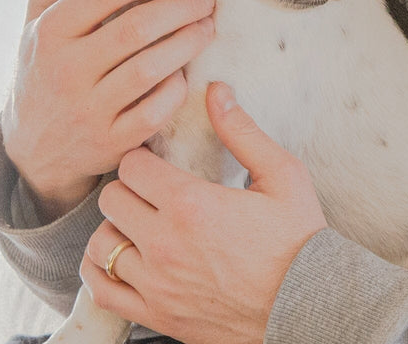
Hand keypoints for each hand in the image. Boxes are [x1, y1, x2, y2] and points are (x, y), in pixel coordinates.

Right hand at [2, 0, 216, 220]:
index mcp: (50, 31)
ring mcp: (86, 110)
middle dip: (181, 7)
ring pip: (149, 70)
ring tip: (208, 26)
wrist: (33, 149)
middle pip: (136, 28)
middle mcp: (64, 70)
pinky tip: (188, 71)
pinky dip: (176, 89)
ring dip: (188, 43)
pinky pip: (154, 112)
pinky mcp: (108, 143)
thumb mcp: (44, 18)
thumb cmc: (48, 67)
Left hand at [81, 82, 327, 343]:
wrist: (307, 303)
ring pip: (100, 245)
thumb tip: (217, 92)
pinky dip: (102, 271)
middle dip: (129, 188)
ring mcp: (156, 284)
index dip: (142, 158)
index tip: (155, 161)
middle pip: (111, 200)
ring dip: (116, 228)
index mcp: (191, 203)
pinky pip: (101, 291)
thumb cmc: (297, 238)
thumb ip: (242, 131)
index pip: (131, 167)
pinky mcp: (156, 315)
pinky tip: (123, 258)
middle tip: (149, 189)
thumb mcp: (281, 174)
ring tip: (139, 223)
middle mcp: (165, 244)